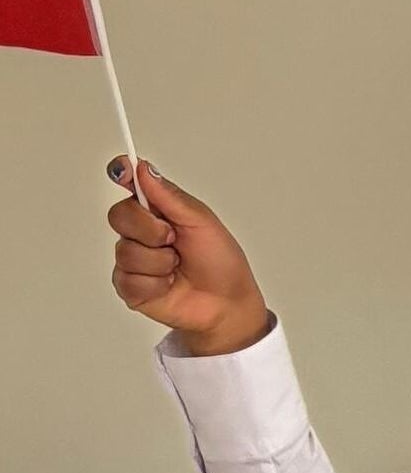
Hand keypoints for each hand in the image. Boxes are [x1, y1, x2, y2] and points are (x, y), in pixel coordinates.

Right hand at [105, 156, 273, 355]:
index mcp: (157, 210)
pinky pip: (129, 279)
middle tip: (174, 240)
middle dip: (151, 230)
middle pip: (119, 215)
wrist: (228, 304)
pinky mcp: (129, 287)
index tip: (123, 170)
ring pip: (125, 251)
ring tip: (178, 267)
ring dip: (160, 262)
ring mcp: (132, 259)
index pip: (129, 184)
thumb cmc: (221, 263)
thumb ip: (170, 197)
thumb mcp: (202, 223)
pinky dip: (156, 284)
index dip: (121, 173)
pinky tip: (169, 285)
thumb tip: (143, 168)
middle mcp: (141, 232)